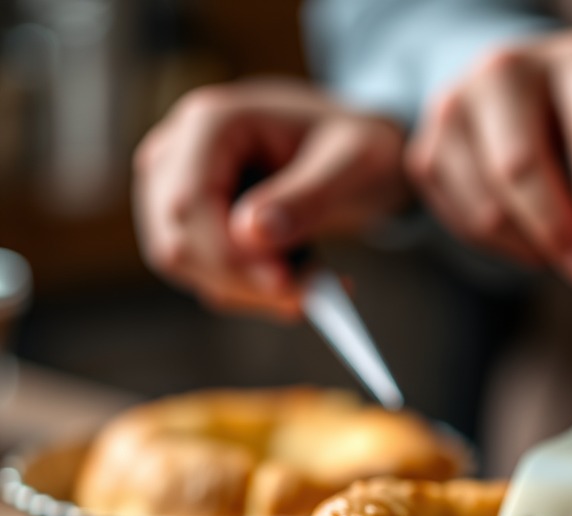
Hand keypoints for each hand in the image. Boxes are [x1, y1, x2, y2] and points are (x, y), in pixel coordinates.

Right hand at [132, 77, 408, 318]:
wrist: (353, 153)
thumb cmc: (355, 146)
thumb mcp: (351, 164)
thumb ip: (305, 198)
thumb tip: (250, 234)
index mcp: (211, 122)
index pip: (188, 203)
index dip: (227, 254)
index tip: (283, 285)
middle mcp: (179, 153)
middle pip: (180, 242)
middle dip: (246, 282)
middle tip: (313, 296)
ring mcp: (176, 190)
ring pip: (189, 268)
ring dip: (255, 293)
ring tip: (319, 280)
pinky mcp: (192, 226)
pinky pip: (209, 277)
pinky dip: (256, 293)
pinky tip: (302, 280)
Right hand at [405, 29, 571, 286]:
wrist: (520, 100)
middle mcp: (507, 70)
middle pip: (521, 166)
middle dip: (559, 233)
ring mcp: (455, 108)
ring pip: (489, 208)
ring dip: (533, 250)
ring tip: (565, 257)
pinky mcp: (425, 153)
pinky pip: (465, 225)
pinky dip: (504, 248)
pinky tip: (530, 240)